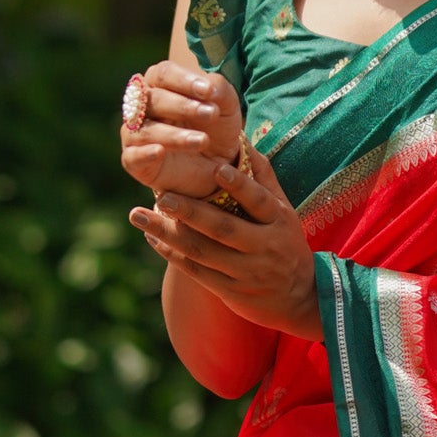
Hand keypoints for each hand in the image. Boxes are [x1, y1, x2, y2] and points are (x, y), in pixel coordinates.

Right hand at [119, 62, 243, 201]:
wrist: (218, 161)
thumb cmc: (215, 125)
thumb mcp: (226, 104)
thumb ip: (218, 89)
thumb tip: (208, 88)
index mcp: (160, 84)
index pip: (163, 74)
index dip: (183, 81)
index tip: (208, 91)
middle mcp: (142, 106)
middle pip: (152, 99)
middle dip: (182, 106)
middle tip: (211, 114)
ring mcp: (135, 134)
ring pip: (146, 129)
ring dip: (175, 135)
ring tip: (203, 140)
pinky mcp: (134, 161)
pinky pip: (132, 156)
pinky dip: (144, 154)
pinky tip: (160, 151)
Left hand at [129, 147, 320, 340]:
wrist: (299, 297)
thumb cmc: (285, 242)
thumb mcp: (284, 210)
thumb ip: (263, 177)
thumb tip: (240, 138)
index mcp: (279, 221)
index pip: (258, 201)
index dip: (239, 185)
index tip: (215, 169)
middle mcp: (263, 247)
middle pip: (223, 228)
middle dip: (190, 212)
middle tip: (160, 195)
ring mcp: (246, 271)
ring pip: (202, 251)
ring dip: (168, 233)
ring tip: (138, 216)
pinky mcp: (230, 290)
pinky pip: (196, 271)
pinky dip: (171, 254)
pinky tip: (152, 237)